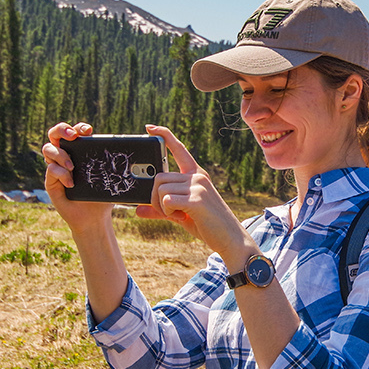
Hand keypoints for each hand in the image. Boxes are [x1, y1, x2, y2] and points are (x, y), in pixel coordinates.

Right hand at [42, 122, 113, 233]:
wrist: (95, 217)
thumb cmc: (103, 196)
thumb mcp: (111, 178)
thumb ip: (114, 164)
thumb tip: (128, 152)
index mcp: (79, 152)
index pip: (75, 132)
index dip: (79, 128)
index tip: (88, 131)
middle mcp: (65, 156)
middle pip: (55, 134)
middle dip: (62, 130)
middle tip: (72, 136)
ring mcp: (56, 168)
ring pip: (48, 149)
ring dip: (60, 154)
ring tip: (73, 167)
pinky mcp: (51, 182)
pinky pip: (50, 169)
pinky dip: (61, 174)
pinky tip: (71, 183)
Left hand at [140, 125, 253, 261]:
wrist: (231, 239)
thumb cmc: (208, 226)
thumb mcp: (182, 214)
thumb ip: (161, 209)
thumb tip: (138, 210)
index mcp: (196, 175)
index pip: (179, 149)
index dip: (164, 136)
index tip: (150, 128)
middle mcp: (197, 176)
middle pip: (159, 178)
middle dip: (155, 198)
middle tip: (168, 212)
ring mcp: (198, 186)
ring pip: (160, 190)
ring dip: (162, 207)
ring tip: (178, 216)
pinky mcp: (196, 200)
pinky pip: (167, 201)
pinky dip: (168, 212)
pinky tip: (182, 218)